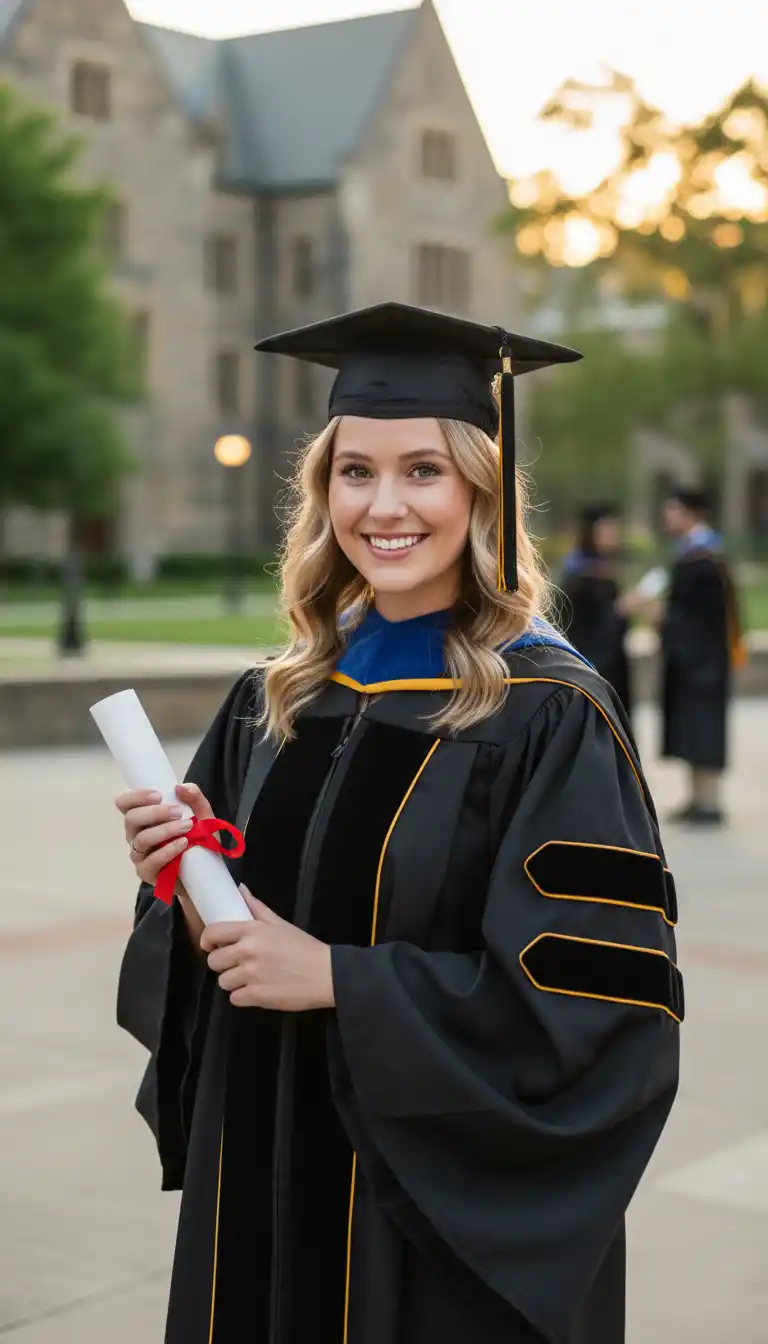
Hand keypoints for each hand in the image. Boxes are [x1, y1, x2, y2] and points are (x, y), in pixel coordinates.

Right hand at [115, 781, 213, 894]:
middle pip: (131, 819)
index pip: (124, 803)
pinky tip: (183, 844)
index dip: (135, 796)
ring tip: (187, 827)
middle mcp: (135, 835)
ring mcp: (139, 855)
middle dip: (155, 813)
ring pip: (142, 839)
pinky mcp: (146, 873)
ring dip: (165, 830)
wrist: (205, 873)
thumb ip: (195, 798)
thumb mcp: (202, 815)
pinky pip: (151, 861)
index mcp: (143, 818)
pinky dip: (168, 850)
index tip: (158, 795)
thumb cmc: (198, 840)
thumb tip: (180, 787)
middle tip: (178, 811)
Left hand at [201, 888, 334, 1011]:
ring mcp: (251, 975)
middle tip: (237, 964)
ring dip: (234, 982)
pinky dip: (244, 997)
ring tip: (250, 979)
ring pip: (223, 982)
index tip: (211, 946)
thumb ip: (256, 908)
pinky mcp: (256, 996)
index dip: (208, 941)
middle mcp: (247, 951)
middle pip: (214, 961)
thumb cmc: (304, 947)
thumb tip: (241, 890)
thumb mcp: (281, 924)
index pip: (213, 933)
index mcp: (252, 930)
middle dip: (223, 964)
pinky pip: (234, 998)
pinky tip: (257, 990)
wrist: (327, 974)